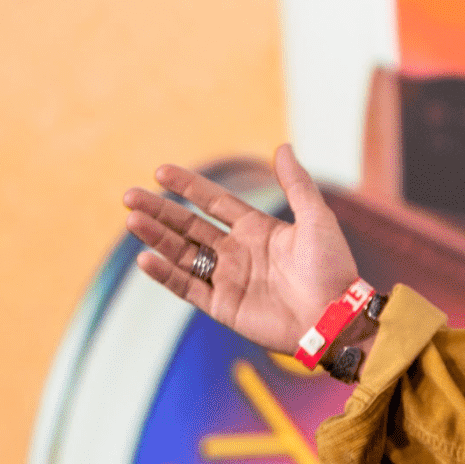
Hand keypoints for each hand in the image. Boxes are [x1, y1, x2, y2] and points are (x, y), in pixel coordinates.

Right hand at [123, 144, 359, 351]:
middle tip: (129, 196)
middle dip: (160, 211)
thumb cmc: (332, 267)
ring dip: (157, 238)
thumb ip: (296, 184)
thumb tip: (282, 146)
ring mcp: (228, 279)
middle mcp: (238, 252)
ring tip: (131, 221)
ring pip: (182, 254)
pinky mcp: (223, 306)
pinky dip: (166, 274)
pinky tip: (145, 258)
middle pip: (189, 227)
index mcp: (258, 229)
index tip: (160, 171)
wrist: (335, 316)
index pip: (214, 203)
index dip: (188, 187)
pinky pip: (187, 288)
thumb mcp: (316, 218)